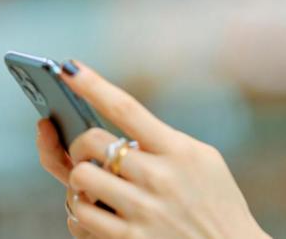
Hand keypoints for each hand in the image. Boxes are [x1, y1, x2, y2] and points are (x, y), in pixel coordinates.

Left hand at [34, 61, 269, 238]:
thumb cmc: (217, 203)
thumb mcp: (204, 161)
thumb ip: (165, 142)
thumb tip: (118, 129)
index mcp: (179, 150)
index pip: (126, 108)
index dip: (93, 85)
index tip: (68, 68)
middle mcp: (159, 177)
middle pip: (93, 143)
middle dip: (82, 145)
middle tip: (89, 153)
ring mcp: (142, 211)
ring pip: (80, 179)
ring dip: (80, 180)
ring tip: (95, 185)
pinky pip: (79, 217)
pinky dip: (80, 211)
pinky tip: (96, 210)